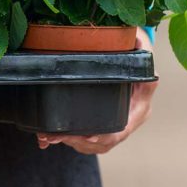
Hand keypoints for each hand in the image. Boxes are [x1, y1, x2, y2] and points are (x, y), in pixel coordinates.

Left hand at [36, 28, 157, 154]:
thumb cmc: (135, 59)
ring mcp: (114, 128)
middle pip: (102, 142)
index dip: (107, 135)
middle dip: (77, 141)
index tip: (89, 136)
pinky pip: (83, 141)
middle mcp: (127, 122)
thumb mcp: (140, 53)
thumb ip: (140, 46)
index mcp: (139, 109)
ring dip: (67, 141)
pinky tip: (47, 139)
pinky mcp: (101, 128)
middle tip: (54, 137)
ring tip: (46, 137)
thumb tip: (140, 41)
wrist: (131, 68)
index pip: (122, 130)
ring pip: (89, 144)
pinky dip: (65, 140)